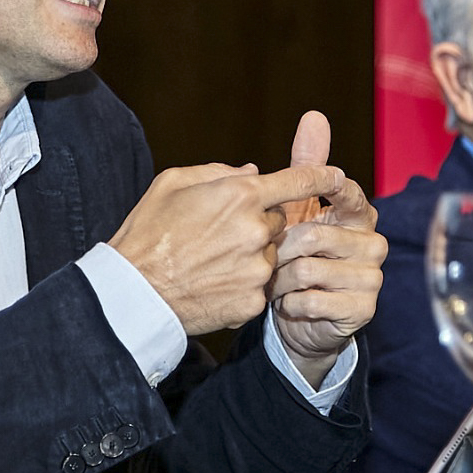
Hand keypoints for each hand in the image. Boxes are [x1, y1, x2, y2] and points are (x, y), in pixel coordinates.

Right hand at [107, 156, 345, 336]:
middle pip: (278, 220)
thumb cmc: (148, 232)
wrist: (134, 293)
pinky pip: (260, 285)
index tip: (338, 175)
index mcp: (239, 195)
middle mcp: (256, 230)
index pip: (298, 180)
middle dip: (259, 222)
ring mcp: (257, 268)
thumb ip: (218, 172)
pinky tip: (214, 282)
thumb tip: (252, 173)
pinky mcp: (254, 300)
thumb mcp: (173, 183)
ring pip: (270, 254)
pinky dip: (243, 282)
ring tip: (212, 260)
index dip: (321, 176)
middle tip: (220, 232)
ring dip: (252, 254)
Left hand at [268, 111, 386, 387]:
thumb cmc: (298, 256)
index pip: (348, 193)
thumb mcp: (298, 209)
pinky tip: (289, 303)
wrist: (302, 318)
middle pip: (314, 236)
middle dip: (281, 249)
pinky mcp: (362, 309)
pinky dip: (290, 302)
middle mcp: (373, 244)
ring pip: (310, 268)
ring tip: (276, 282)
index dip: (324, 193)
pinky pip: (312, 299)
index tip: (304, 199)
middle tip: (267, 258)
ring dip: (281, 278)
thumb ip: (307, 165)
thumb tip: (314, 116)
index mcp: (360, 215)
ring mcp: (371, 278)